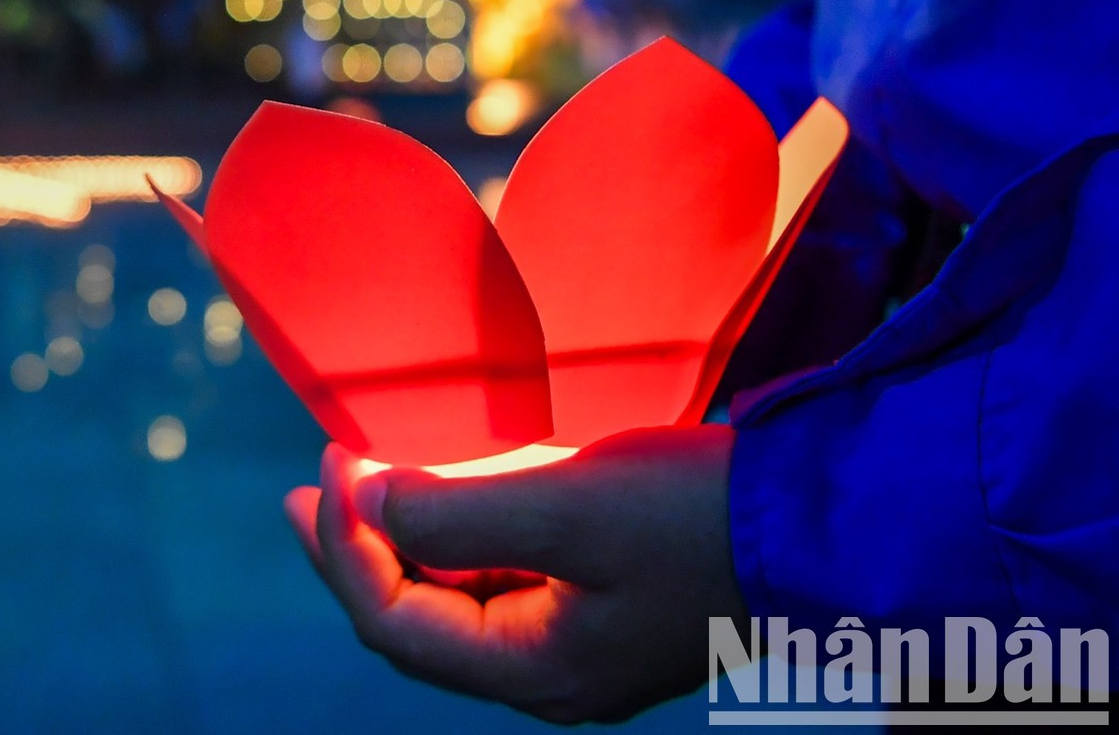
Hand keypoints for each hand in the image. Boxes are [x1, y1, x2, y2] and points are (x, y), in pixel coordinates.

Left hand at [284, 425, 746, 723]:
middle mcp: (550, 673)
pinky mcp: (603, 605)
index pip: (394, 623)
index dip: (346, 545)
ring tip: (358, 484)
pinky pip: (504, 579)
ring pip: (456, 601)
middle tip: (307, 491)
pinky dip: (458, 535)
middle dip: (353, 553)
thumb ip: (457, 511)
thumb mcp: (571, 506)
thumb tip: (367, 500)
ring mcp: (580, 643)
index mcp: (537, 670)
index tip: (332, 462)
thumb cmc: (702, 517)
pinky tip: (442, 492)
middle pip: (415, 623)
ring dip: (402, 542)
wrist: (829, 524)